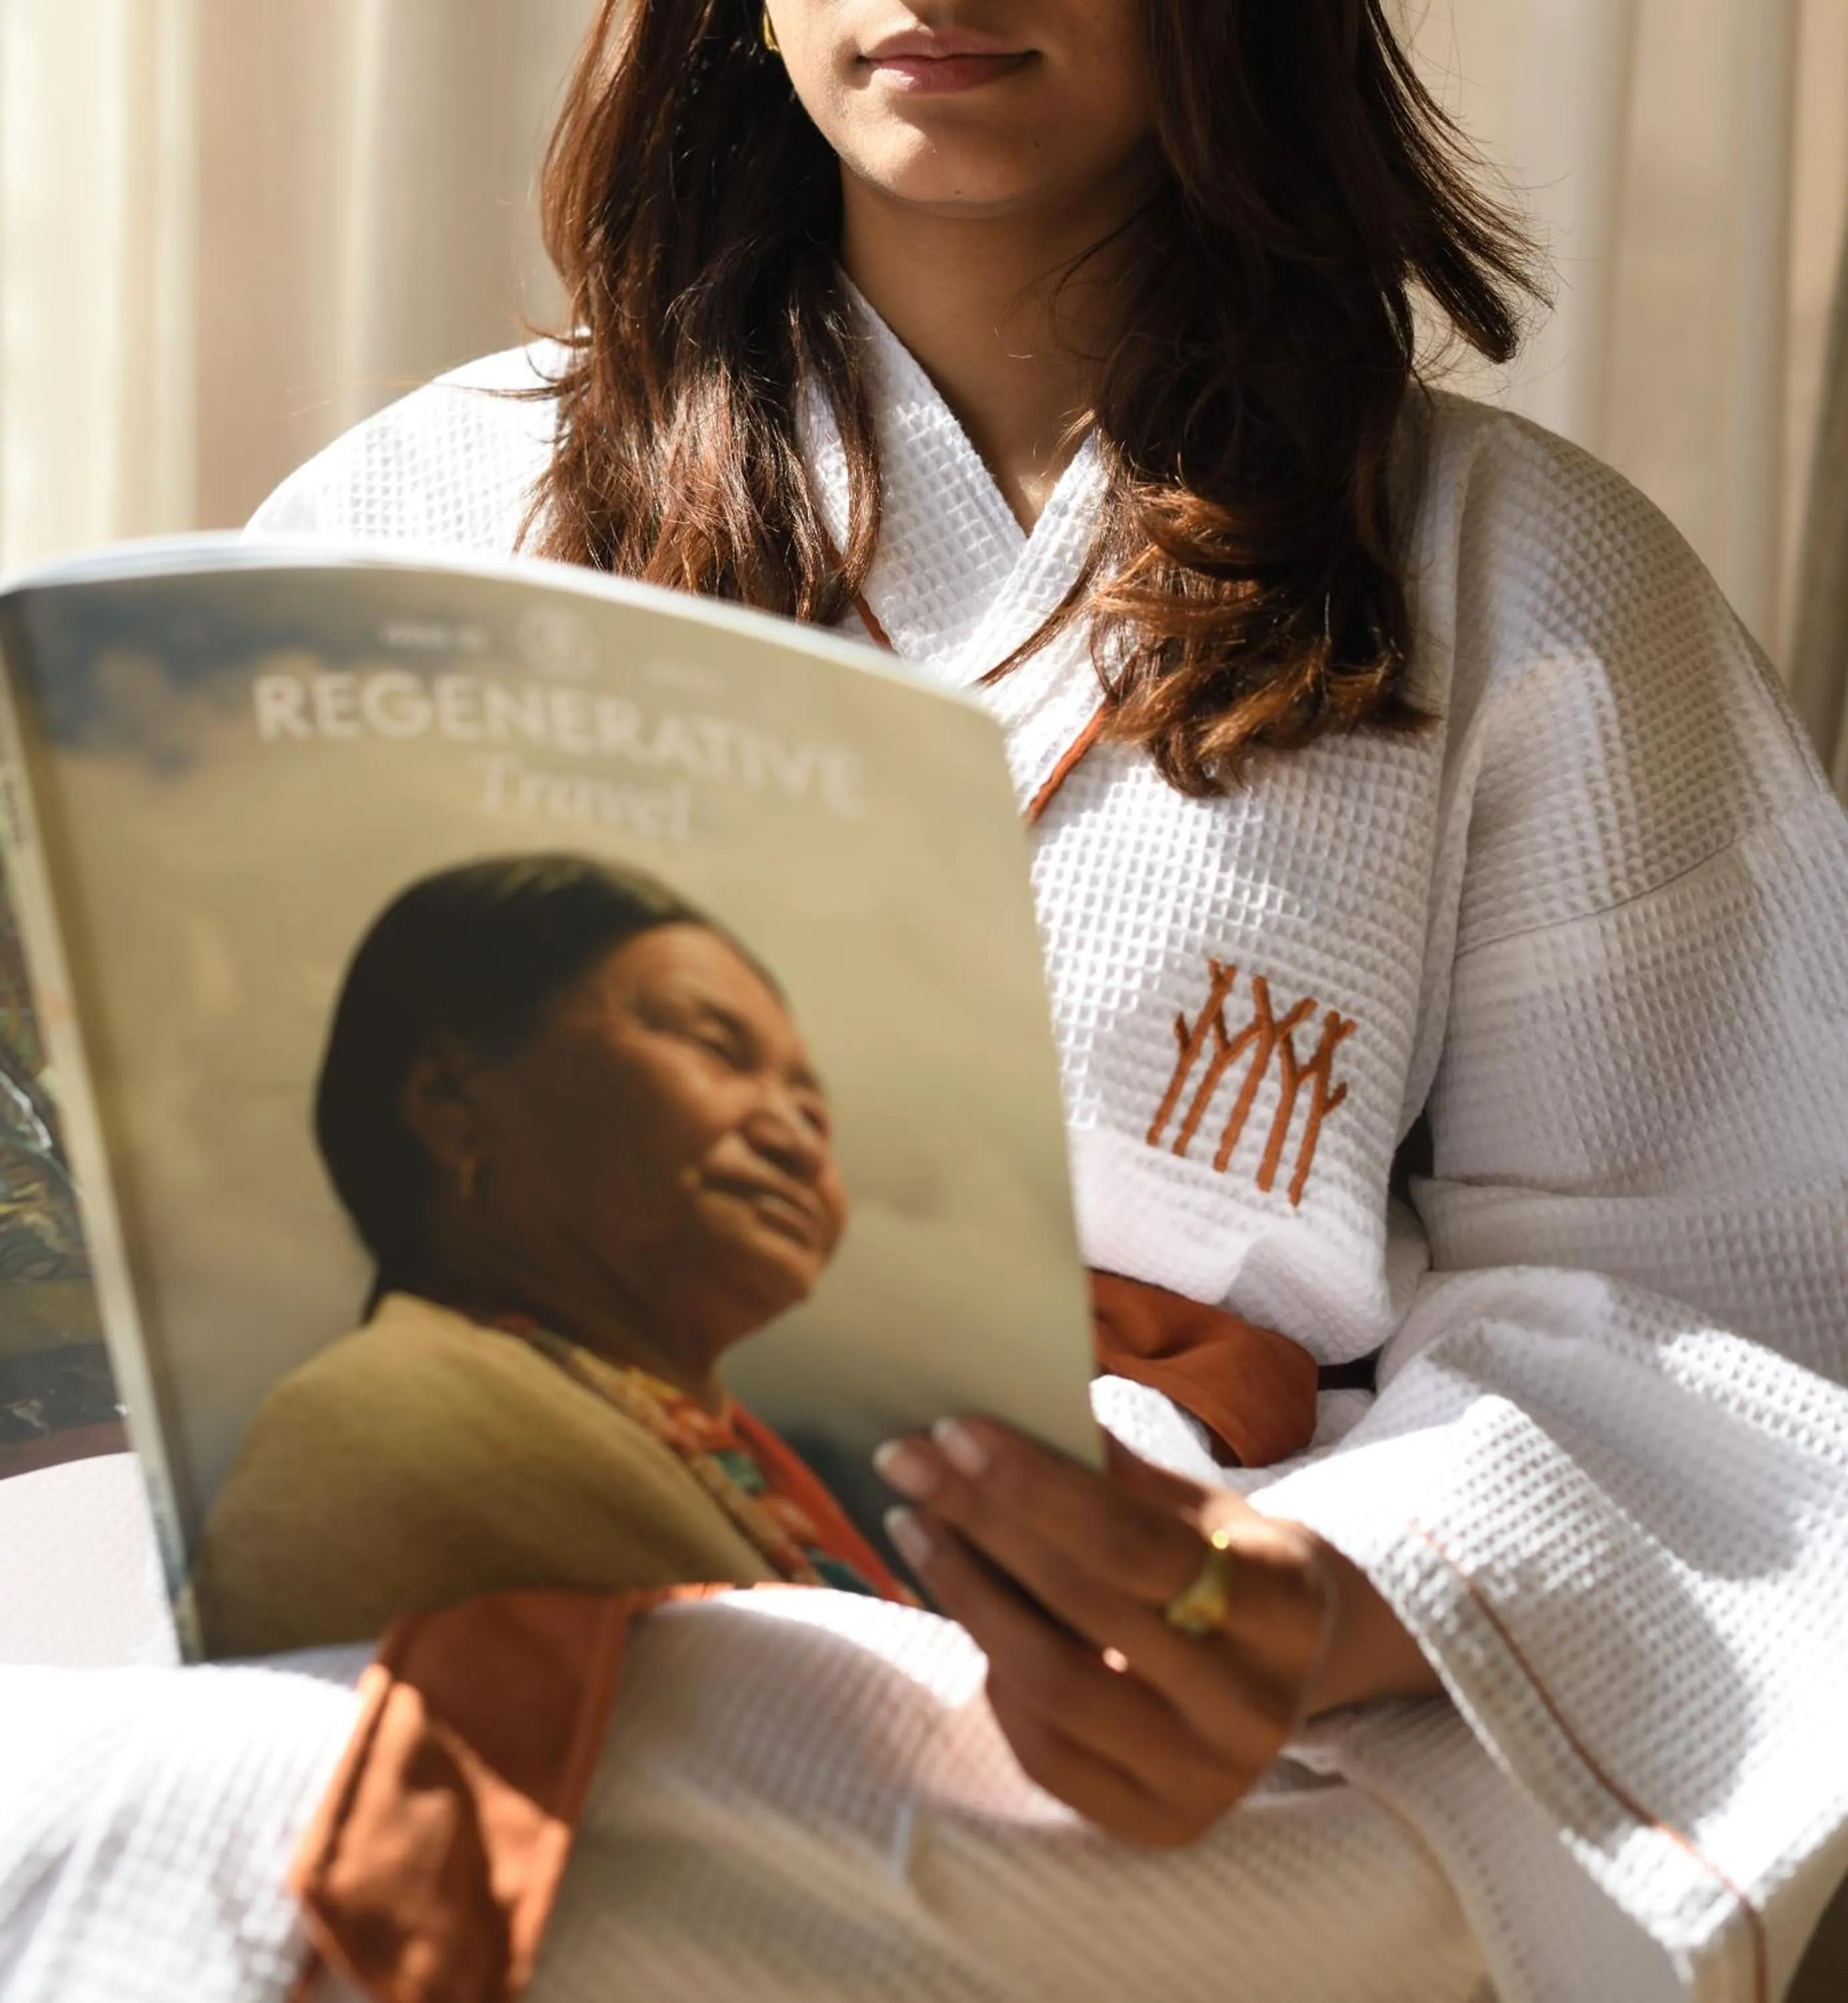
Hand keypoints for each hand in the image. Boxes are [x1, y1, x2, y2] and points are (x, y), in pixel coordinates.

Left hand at [874, 1418, 1439, 1845]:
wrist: (1291, 1669)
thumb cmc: (1224, 1562)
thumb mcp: (1195, 1505)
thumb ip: (1112, 1473)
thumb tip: (994, 1423)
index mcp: (1283, 1602)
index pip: (1130, 1541)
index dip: (1033, 1486)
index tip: (954, 1432)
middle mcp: (1255, 1704)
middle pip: (1083, 1605)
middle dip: (981, 1523)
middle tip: (906, 1462)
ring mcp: (1210, 1778)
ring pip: (1052, 1684)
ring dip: (968, 1594)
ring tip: (917, 1526)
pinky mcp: (1163, 1826)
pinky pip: (1045, 1751)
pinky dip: (996, 1677)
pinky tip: (972, 1613)